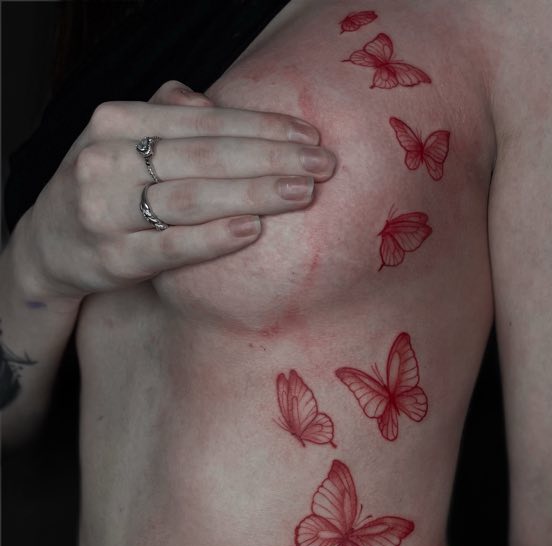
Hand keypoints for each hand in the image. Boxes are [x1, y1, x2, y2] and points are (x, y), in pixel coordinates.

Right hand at [20, 80, 335, 300]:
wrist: (51, 247)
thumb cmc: (107, 190)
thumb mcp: (126, 142)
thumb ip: (170, 116)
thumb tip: (219, 104)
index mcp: (117, 121)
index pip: (204, 120)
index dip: (262, 125)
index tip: (310, 134)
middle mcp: (107, 160)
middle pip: (205, 156)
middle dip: (272, 157)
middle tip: (323, 164)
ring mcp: (107, 210)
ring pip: (192, 197)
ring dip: (253, 193)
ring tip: (301, 193)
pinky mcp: (114, 257)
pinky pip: (172, 245)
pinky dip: (214, 236)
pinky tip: (252, 230)